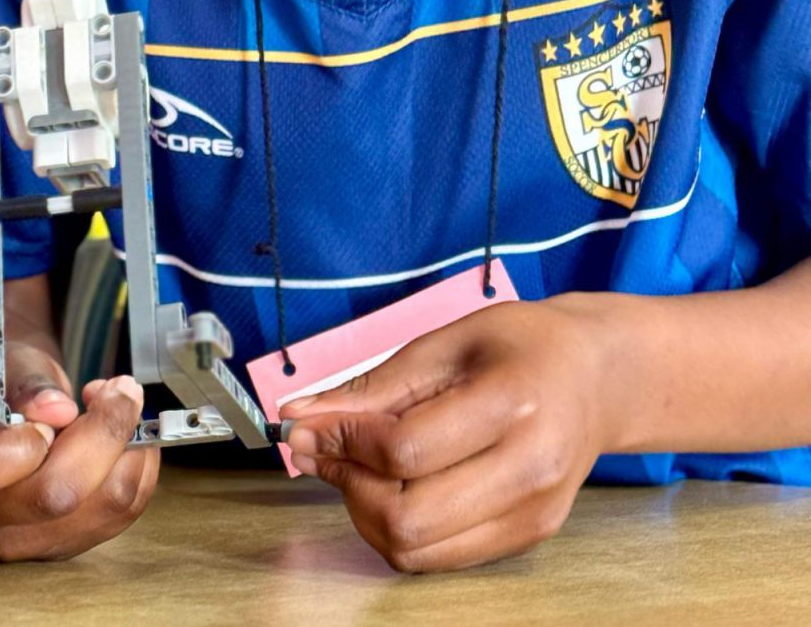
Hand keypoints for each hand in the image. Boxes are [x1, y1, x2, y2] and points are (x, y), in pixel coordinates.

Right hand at [0, 340, 158, 560]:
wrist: (7, 411)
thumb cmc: (3, 385)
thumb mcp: (7, 367)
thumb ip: (25, 385)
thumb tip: (55, 408)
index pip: (9, 467)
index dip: (47, 433)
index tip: (66, 402)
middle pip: (62, 495)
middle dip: (106, 433)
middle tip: (120, 388)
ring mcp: (28, 540)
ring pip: (106, 506)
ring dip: (130, 448)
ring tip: (119, 406)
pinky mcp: (64, 545)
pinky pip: (124, 512)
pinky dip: (139, 467)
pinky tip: (124, 437)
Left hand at [280, 298, 611, 572]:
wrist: (598, 377)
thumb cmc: (521, 346)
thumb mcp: (444, 342)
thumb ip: (371, 386)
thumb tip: (300, 415)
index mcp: (511, 405)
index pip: (404, 450)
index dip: (340, 440)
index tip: (306, 423)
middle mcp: (529, 470)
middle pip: (407, 517)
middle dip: (347, 484)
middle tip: (325, 449)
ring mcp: (533, 514)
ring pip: (416, 550)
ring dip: (365, 512)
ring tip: (358, 465)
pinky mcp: (529, 537)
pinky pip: (439, 557)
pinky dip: (398, 528)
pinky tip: (392, 485)